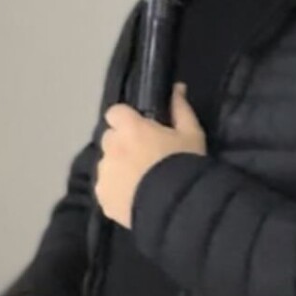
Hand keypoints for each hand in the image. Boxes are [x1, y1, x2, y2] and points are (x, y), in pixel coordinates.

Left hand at [96, 81, 206, 229]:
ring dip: (118, 168)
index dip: (126, 120)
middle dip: (122, 145)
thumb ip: (181, 109)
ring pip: (107, 164)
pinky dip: (116, 191)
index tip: (140, 130)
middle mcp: (111, 147)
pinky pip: (107, 188)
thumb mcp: (192, 134)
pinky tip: (134, 198)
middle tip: (144, 158)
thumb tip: (177, 88)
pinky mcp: (103, 197)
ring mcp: (105, 173)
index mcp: (130, 128)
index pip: (115, 112)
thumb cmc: (184, 165)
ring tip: (140, 182)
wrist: (177, 207)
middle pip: (110, 139)